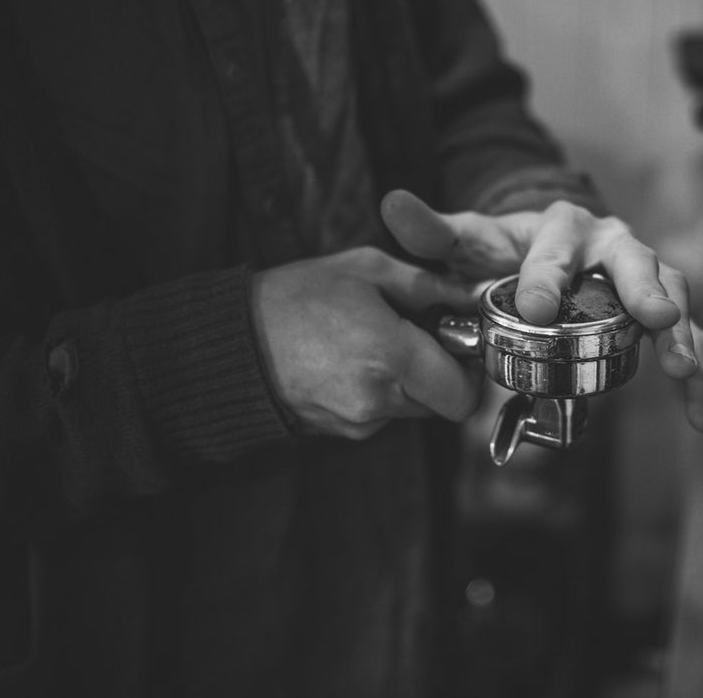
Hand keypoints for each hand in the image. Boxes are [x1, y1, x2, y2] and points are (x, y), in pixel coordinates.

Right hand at [252, 247, 482, 438]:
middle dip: (440, 372)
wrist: (231, 344)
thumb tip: (471, 294)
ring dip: (408, 380)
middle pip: (442, 402)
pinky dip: (379, 389)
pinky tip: (351, 360)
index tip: (459, 346)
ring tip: (374, 342)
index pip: (464, 395)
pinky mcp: (342, 431)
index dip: (470, 373)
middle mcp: (379, 399)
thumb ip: (427, 285)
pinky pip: (382, 413)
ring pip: (412, 407)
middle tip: (417, 336)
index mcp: (391, 356)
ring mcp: (359, 422)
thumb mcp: (366, 269)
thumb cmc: (295, 298)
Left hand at [381, 189, 702, 430]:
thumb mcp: (468, 240)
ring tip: (679, 369)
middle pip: (636, 263)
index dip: (547, 277)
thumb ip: (433, 231)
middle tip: (655, 318)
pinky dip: (696, 374)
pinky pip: (686, 340)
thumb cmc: (509, 251)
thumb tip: (392, 205)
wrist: (550, 253)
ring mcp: (641, 281)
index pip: (557, 248)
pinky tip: (697, 414)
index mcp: (564, 227)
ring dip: (680, 335)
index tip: (537, 309)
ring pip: (672, 298)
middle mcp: (613, 247)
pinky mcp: (655, 316)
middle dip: (646, 291)